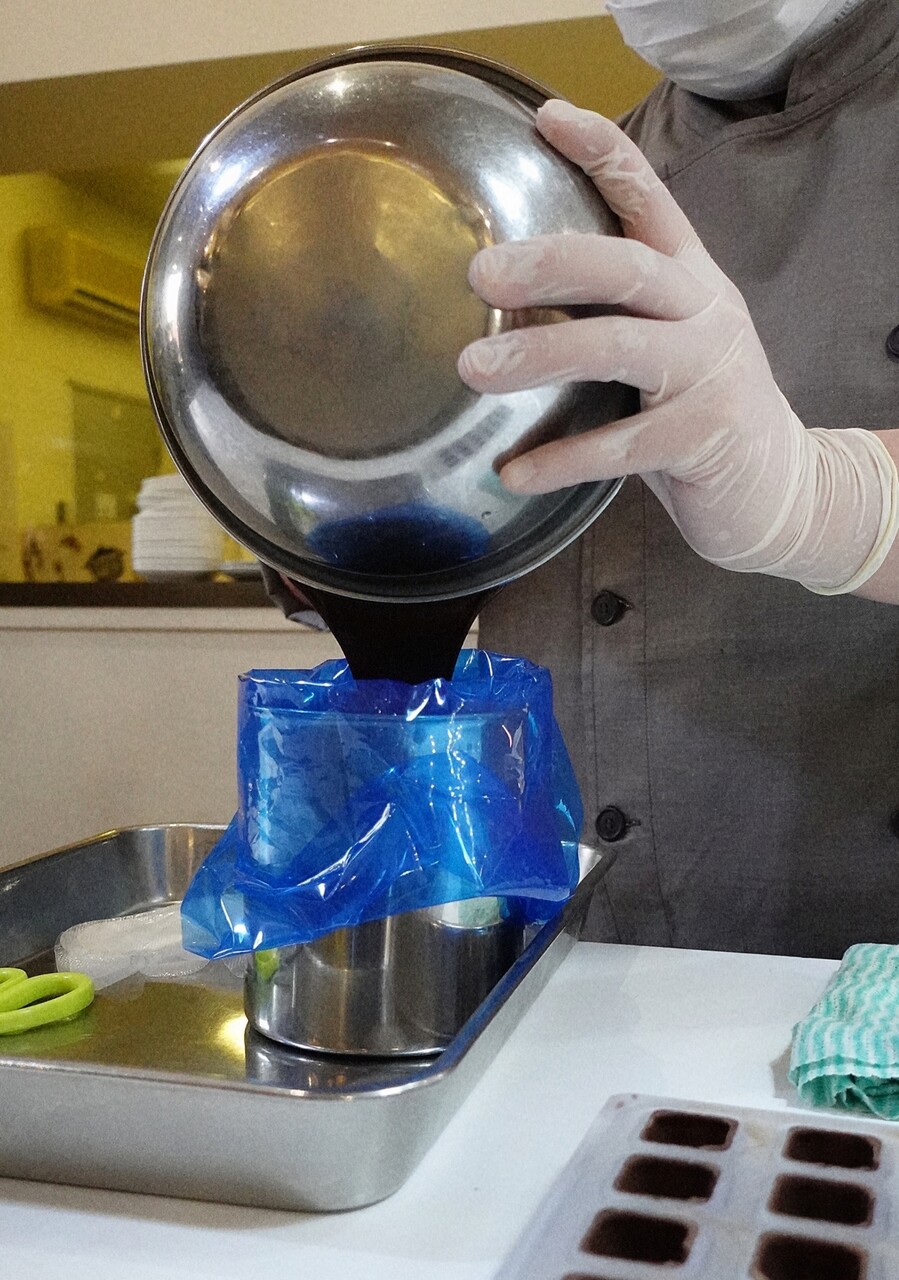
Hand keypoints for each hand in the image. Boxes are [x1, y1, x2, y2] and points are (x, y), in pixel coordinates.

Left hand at [457, 99, 897, 594]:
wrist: (780, 484)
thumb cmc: (697, 407)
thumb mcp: (667, 341)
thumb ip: (613, 312)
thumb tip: (508, 293)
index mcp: (690, 278)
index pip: (650, 198)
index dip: (605, 154)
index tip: (550, 118)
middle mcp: (702, 313)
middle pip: (627, 267)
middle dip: (552, 263)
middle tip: (481, 272)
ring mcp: (708, 374)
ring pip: (619, 349)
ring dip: (542, 355)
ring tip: (473, 367)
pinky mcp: (703, 439)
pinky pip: (621, 447)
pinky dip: (560, 461)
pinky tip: (511, 473)